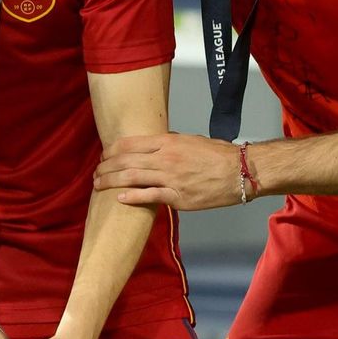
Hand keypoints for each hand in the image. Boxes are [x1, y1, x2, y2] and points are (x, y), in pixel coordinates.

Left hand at [92, 132, 240, 210]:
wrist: (241, 171)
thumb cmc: (218, 154)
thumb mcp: (190, 140)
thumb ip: (170, 143)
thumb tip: (153, 146)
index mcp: (168, 142)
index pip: (130, 143)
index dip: (111, 150)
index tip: (103, 156)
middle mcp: (165, 158)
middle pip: (126, 161)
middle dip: (106, 167)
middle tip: (96, 173)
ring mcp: (171, 178)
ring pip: (132, 177)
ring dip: (111, 181)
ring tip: (98, 185)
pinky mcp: (178, 197)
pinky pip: (149, 196)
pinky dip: (131, 197)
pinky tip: (119, 198)